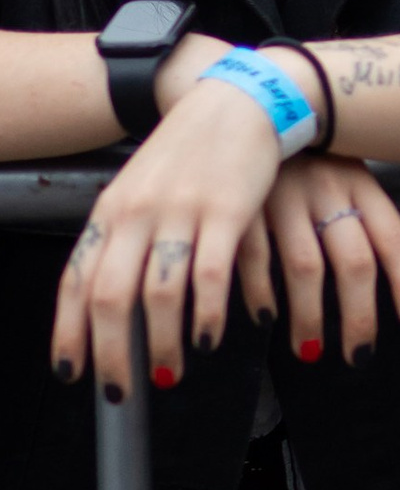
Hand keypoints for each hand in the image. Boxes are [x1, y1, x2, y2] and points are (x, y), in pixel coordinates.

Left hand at [52, 55, 295, 397]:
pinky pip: (211, 276)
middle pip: (111, 299)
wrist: (238, 99)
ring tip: (169, 371)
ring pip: (159, 294)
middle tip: (122, 389)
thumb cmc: (189, 151)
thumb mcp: (140, 188)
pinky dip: (206, 315)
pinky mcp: (228, 210)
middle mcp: (139, 213)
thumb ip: (123, 238)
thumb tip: (108, 302)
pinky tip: (209, 336)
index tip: (73, 373)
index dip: (70, 335)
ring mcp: (183, 211)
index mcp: (111, 211)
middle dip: (112, 354)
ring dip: (162, 344)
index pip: (76, 284)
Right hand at [247, 153, 399, 368]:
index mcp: (361, 183)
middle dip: (359, 315)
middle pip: (353, 262)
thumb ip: (361, 218)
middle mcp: (328, 190)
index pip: (395, 239)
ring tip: (312, 350)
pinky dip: (260, 294)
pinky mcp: (244, 206)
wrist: (255, 103)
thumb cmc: (310, 152)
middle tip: (359, 354)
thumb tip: (381, 280)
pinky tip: (266, 318)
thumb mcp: (347, 171)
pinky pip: (254, 259)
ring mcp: (285, 198)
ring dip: (310, 317)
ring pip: (306, 269)